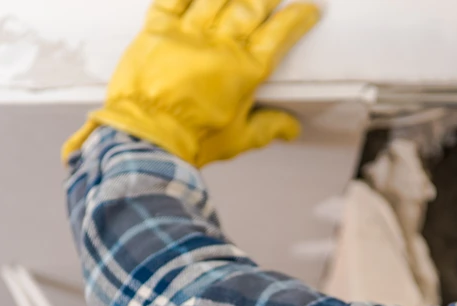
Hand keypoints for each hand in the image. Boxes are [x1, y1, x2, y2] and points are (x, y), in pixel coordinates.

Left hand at [63, 0, 320, 165]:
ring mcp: (188, 34)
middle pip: (250, 7)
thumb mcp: (239, 139)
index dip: (297, 18)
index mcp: (245, 71)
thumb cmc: (193, 140)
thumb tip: (291, 128)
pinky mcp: (157, 29)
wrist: (148, 138)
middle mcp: (220, 46)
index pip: (279, 35)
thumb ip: (268, 127)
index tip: (308, 9)